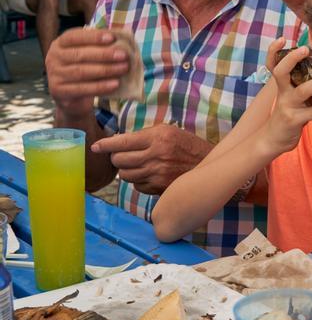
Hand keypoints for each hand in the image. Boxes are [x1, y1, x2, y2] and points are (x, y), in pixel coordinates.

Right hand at [46, 29, 129, 119]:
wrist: (70, 97)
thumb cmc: (83, 69)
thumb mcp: (88, 55)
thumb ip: (99, 45)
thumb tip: (123, 36)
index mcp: (60, 43)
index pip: (74, 36)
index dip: (93, 36)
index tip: (112, 38)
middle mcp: (53, 57)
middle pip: (80, 55)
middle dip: (104, 54)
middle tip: (124, 55)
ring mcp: (54, 75)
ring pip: (81, 71)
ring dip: (105, 70)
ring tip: (123, 68)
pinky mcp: (58, 91)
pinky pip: (82, 88)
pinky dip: (100, 86)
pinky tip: (115, 84)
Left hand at [91, 124, 213, 193]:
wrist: (209, 167)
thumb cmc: (187, 146)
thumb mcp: (169, 132)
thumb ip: (144, 135)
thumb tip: (117, 142)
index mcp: (158, 137)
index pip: (122, 142)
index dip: (105, 145)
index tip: (95, 146)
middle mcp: (157, 155)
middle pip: (119, 160)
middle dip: (116, 158)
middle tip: (121, 156)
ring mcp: (158, 173)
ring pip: (125, 175)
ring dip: (126, 170)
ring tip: (137, 165)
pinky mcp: (160, 188)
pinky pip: (137, 186)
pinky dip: (138, 181)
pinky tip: (149, 175)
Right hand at [258, 40, 311, 155]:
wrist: (273, 140)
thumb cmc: (288, 114)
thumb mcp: (291, 96)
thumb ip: (302, 83)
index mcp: (281, 85)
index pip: (272, 64)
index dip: (273, 51)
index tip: (282, 38)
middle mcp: (282, 93)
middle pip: (281, 71)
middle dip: (293, 58)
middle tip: (306, 48)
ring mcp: (288, 106)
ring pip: (303, 90)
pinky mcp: (295, 120)